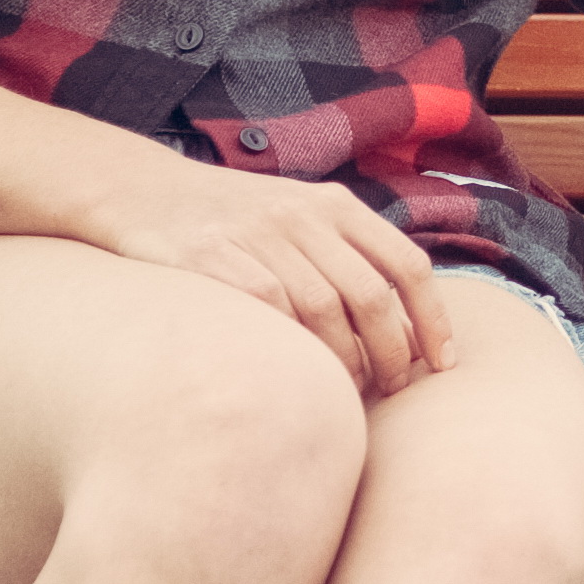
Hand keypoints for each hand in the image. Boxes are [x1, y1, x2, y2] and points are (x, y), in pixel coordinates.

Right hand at [74, 155, 463, 398]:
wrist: (140, 189)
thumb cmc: (231, 218)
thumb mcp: (296, 213)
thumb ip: (346, 252)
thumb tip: (404, 322)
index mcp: (333, 204)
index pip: (407, 263)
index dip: (433, 318)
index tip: (442, 363)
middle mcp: (301, 214)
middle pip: (371, 296)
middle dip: (393, 353)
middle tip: (394, 391)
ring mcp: (256, 235)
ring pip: (324, 310)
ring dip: (344, 362)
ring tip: (350, 393)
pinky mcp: (210, 257)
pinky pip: (268, 311)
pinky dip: (291, 348)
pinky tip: (297, 374)